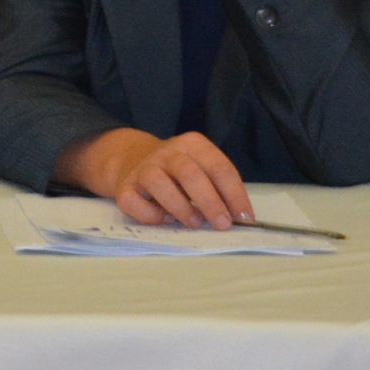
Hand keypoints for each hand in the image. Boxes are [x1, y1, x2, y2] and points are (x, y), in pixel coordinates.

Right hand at [68, 126, 252, 227]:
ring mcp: (143, 168)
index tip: (244, 218)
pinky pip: (132, 201)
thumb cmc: (179, 171)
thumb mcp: (203, 169)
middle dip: (210, 202)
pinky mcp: (124, 186)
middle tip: (222, 225)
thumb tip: (239, 218)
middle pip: (189, 174)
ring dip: (180, 207)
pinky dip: (150, 214)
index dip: (235, 195)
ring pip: (158, 183)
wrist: (132, 158)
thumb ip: (219, 188)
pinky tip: (164, 219)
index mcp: (193, 145)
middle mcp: (167, 153)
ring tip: (194, 223)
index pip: (219, 168)